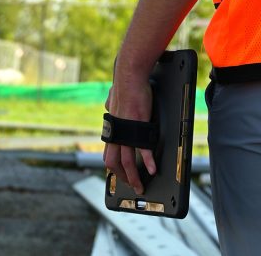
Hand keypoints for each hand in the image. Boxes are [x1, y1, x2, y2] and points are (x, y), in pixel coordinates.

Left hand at [102, 69, 156, 194]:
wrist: (129, 75)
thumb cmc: (124, 84)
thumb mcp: (112, 98)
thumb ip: (111, 105)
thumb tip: (108, 104)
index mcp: (111, 128)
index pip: (108, 154)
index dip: (113, 168)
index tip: (119, 176)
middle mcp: (116, 132)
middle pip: (113, 163)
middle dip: (122, 178)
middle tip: (131, 185)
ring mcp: (126, 131)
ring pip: (126, 162)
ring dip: (133, 177)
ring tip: (141, 186)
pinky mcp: (138, 126)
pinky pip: (143, 149)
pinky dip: (147, 162)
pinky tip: (152, 169)